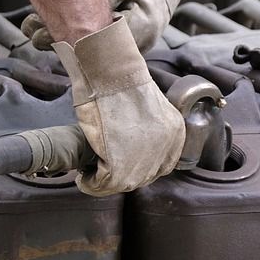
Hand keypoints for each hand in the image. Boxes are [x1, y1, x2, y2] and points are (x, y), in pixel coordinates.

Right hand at [53, 16, 184, 194]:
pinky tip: (84, 177)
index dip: (137, 167)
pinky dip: (91, 183)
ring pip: (124, 183)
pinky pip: (104, 184)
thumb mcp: (149, 110)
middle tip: (101, 170)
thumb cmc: (121, 83)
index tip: (118, 162)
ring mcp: (145, 159)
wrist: (112, 74)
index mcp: (175, 133)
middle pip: (143, 176)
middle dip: (121, 176)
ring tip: (91, 176)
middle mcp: (166, 149)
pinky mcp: (121, 165)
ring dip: (105, 182)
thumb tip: (131, 146)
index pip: (160, 164)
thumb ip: (148, 130)